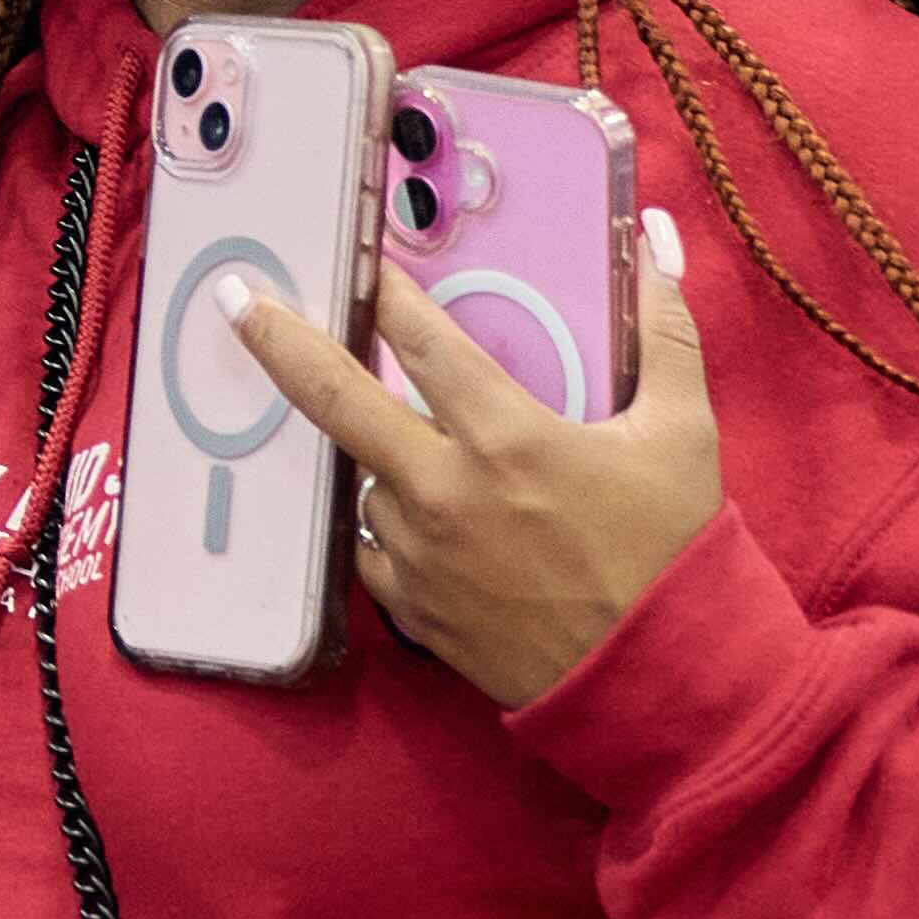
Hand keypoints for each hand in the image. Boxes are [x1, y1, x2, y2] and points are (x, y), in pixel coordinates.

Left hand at [236, 219, 723, 712]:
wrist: (660, 682)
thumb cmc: (675, 553)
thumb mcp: (683, 430)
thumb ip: (665, 326)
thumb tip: (655, 236)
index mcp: (507, 437)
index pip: (420, 340)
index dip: (379, 288)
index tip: (351, 251)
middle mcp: (445, 489)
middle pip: (335, 397)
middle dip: (278, 339)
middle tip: (235, 300)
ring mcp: (418, 552)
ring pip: (367, 477)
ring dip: (385, 456)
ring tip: (435, 458)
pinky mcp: (409, 608)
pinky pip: (370, 545)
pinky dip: (388, 524)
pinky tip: (426, 518)